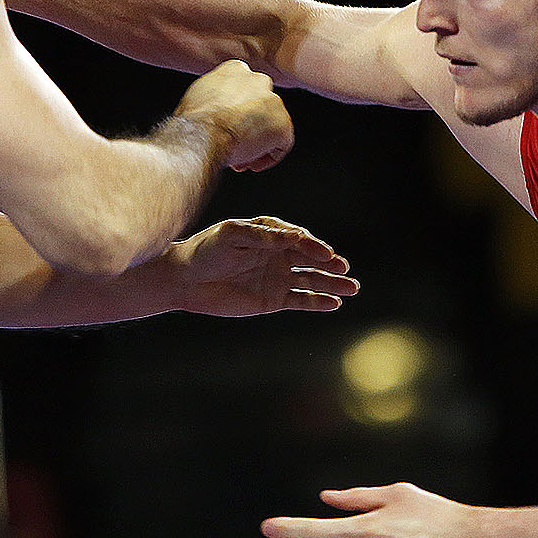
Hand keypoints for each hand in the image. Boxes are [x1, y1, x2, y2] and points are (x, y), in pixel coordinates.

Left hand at [166, 217, 355, 316]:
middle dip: (330, 264)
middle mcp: (278, 255)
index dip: (313, 246)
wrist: (185, 280)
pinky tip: (334, 303)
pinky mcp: (273, 299)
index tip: (325, 254)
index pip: (298, 239)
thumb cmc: (205, 250)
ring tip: (352, 288)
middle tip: (345, 270)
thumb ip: (262, 236)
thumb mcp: (231, 235)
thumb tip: (294, 235)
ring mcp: (277, 277)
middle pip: (311, 260)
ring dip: (332, 284)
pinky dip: (317, 302)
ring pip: (311, 280)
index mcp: (270, 234)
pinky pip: (301, 300)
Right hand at [177, 60, 293, 171]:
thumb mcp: (196, 98)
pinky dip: (268, 157)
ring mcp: (274, 102)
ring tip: (240, 158)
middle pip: (258, 109)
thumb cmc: (194, 120)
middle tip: (235, 144)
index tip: (227, 125)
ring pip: (269, 127)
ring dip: (256, 144)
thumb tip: (211, 111)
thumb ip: (212, 99)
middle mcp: (258, 81)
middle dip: (247, 128)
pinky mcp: (284, 124)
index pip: (241, 91)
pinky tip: (252, 164)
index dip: (234, 113)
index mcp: (235, 70)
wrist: (204, 133)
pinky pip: (281, 145)